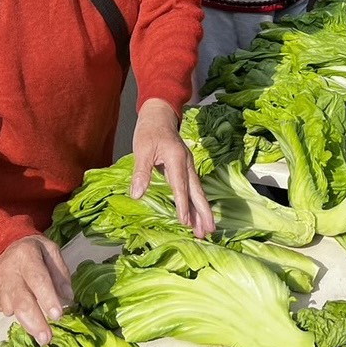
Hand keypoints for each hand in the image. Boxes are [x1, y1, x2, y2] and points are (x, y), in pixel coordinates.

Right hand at [0, 234, 71, 345]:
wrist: (6, 246)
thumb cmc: (35, 251)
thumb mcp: (52, 251)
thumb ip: (61, 273)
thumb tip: (68, 298)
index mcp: (27, 255)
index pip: (38, 279)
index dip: (48, 299)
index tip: (58, 316)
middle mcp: (9, 271)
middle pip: (21, 301)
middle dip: (35, 323)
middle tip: (47, 339)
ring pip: (11, 310)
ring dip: (27, 323)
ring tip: (41, 333)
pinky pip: (4, 311)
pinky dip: (16, 316)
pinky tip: (26, 313)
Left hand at [131, 98, 215, 237]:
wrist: (159, 114)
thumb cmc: (149, 130)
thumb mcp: (142, 149)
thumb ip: (141, 172)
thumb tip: (137, 194)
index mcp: (177, 158)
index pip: (180, 186)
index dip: (183, 205)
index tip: (185, 222)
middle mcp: (187, 163)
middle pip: (197, 191)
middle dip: (203, 213)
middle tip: (208, 231)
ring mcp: (188, 165)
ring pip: (197, 191)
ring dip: (202, 211)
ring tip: (206, 230)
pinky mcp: (185, 168)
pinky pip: (193, 188)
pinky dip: (196, 203)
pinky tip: (197, 215)